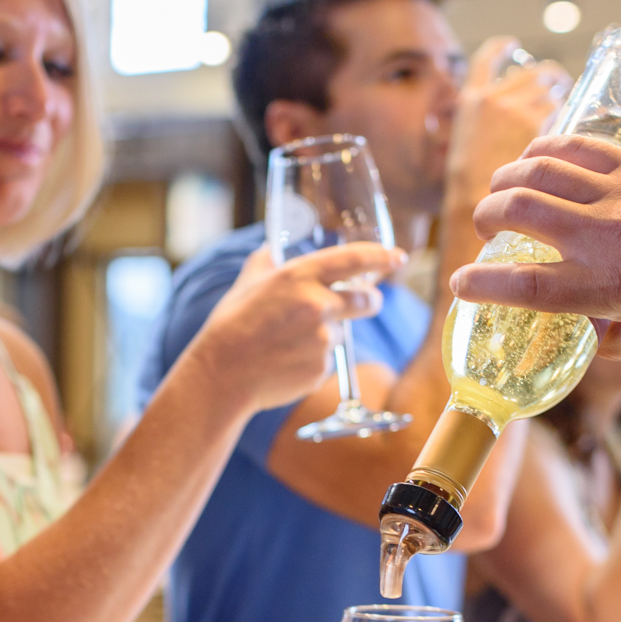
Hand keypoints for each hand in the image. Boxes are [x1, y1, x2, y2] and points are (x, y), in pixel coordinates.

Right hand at [189, 243, 404, 411]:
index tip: (397, 257)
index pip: (354, 260)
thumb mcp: (247, 282)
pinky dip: (312, 360)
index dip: (382, 257)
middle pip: (367, 300)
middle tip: (365, 302)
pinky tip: (286, 361)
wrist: (222, 374)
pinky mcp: (322, 368)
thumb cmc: (231, 324)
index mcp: (299, 277)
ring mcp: (322, 339)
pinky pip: (327, 360)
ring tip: (288, 343)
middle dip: (370, 301)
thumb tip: (273, 247)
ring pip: (340, 334)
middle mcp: (317, 305)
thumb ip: (266, 262)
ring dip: (325, 336)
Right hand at [446, 38, 570, 216]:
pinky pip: (557, 110)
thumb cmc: (470, 182)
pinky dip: (563, 115)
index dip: (500, 48)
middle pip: (531, 72)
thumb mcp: (467, 143)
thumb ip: (486, 124)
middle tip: (559, 83)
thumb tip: (512, 122)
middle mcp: (493, 98)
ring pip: (549, 89)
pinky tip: (568, 123)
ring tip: (566, 105)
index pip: (485, 60)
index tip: (511, 44)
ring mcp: (514, 109)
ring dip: (560, 95)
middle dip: (548, 76)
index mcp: (471, 99)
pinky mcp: (534, 123)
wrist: (474, 199)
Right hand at [448, 133, 620, 357]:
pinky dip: (543, 149)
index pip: (525, 286)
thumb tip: (584, 341)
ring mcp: (619, 194)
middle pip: (517, 212)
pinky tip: (534, 158)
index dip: (481, 285)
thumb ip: (617, 344)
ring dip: (506, 179)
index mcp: (608, 289)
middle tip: (487, 229)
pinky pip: (574, 146)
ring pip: (537, 170)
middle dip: (486, 218)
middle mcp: (605, 237)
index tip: (459, 286)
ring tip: (502, 191)